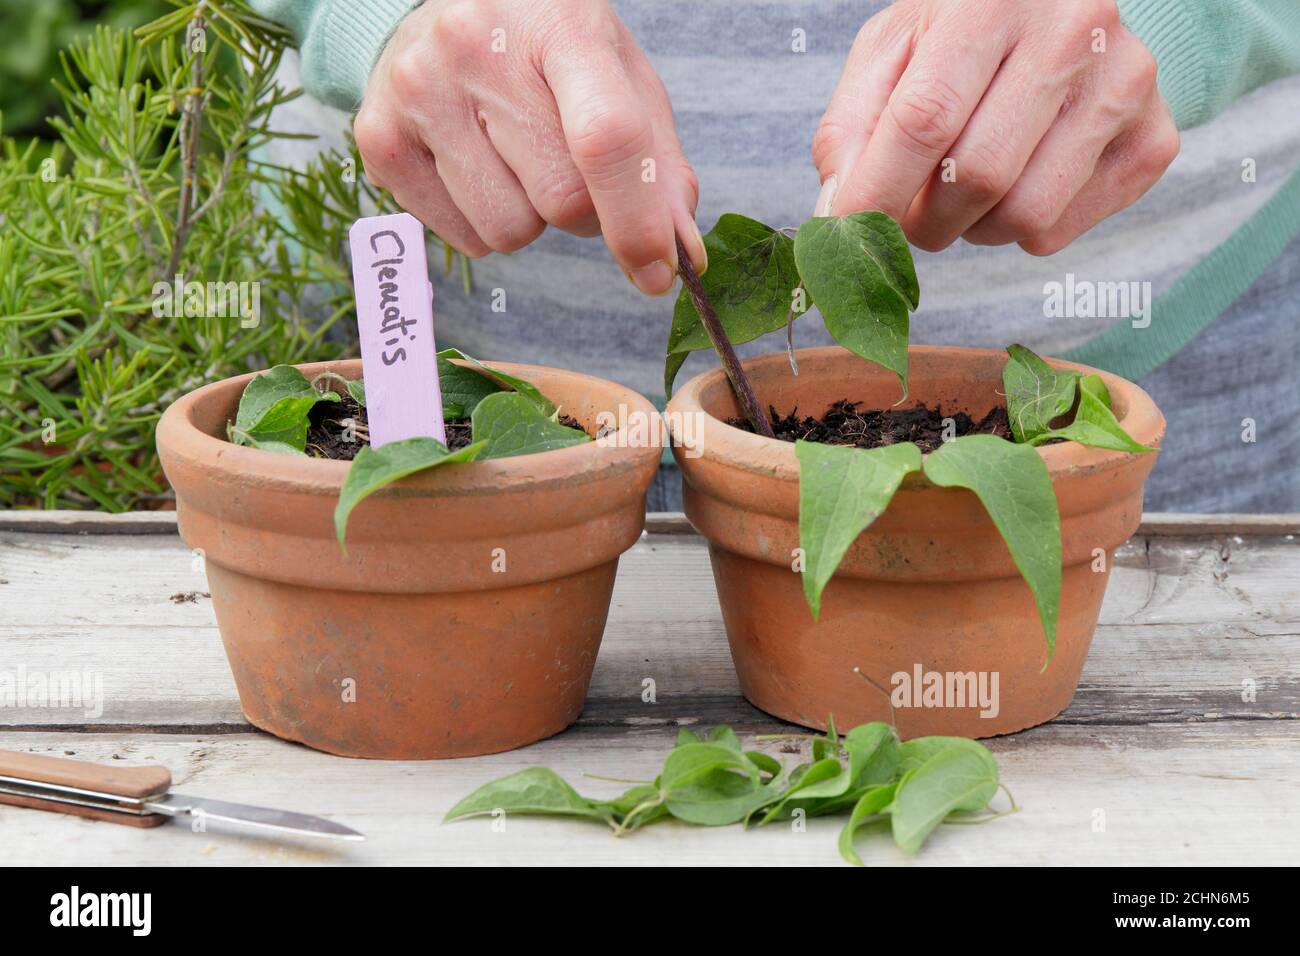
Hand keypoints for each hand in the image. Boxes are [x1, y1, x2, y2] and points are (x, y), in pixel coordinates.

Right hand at [355, 0, 702, 293]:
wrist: (445, 10)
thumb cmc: (548, 52)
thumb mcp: (619, 79)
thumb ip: (658, 164)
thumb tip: (679, 255)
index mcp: (558, 23)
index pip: (606, 137)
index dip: (637, 220)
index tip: (658, 271)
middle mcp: (476, 47)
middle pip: (561, 201)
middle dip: (584, 212)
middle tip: (568, 165)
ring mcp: (419, 90)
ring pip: (509, 232)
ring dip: (530, 217)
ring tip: (515, 156)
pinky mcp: (378, 136)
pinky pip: (463, 240)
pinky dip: (483, 223)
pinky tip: (476, 164)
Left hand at [812, 0, 1179, 254]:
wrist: (1062, 9)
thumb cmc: (962, 31)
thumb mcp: (892, 50)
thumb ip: (849, 128)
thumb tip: (837, 214)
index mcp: (992, 0)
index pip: (925, 120)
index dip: (877, 191)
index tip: (848, 228)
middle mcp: (1074, 31)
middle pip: (976, 177)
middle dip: (923, 219)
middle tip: (907, 214)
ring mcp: (1125, 84)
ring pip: (1023, 216)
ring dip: (971, 229)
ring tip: (963, 190)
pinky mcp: (1153, 139)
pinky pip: (1058, 232)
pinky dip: (1017, 231)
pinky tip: (1015, 182)